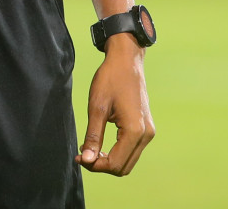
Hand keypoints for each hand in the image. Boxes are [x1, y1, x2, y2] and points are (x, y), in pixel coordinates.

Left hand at [77, 33, 153, 175]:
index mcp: (135, 130)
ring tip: (90, 148)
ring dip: (109, 160)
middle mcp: (146, 134)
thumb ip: (93, 137)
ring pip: (128, 161)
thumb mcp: (97, 108)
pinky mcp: (146, 127)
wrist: (127, 60)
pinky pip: (132, 150)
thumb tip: (86, 160)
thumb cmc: (110, 79)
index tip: (78, 157)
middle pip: (123, 167)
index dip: (95, 165)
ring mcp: (148, 132)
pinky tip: (101, 143)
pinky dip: (117, 152)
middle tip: (83, 154)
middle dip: (102, 165)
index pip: (115, 164)